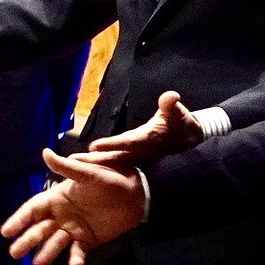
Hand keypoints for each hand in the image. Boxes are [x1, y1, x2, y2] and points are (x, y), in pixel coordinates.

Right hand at [0, 148, 147, 264]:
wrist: (135, 195)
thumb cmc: (110, 179)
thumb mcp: (89, 173)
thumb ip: (67, 167)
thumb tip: (45, 152)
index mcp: (57, 198)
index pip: (33, 210)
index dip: (19, 220)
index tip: (6, 232)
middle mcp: (61, 215)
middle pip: (39, 230)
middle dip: (27, 241)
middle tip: (14, 254)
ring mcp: (73, 229)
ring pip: (55, 243)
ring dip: (46, 254)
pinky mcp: (88, 240)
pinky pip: (78, 252)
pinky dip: (75, 259)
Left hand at [80, 91, 206, 169]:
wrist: (191, 143)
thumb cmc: (181, 124)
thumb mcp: (178, 114)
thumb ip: (171, 106)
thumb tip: (170, 96)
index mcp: (149, 140)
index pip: (128, 142)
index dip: (113, 144)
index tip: (94, 146)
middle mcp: (141, 152)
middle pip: (116, 157)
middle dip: (96, 160)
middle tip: (74, 162)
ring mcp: (138, 159)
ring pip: (114, 162)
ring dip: (95, 164)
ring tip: (73, 165)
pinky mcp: (136, 162)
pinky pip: (117, 164)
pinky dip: (102, 167)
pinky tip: (85, 168)